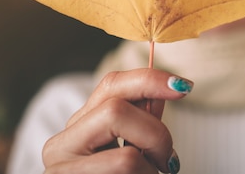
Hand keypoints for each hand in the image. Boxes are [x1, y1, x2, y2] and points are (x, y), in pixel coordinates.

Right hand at [42, 68, 192, 173]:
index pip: (111, 84)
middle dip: (157, 134)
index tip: (184, 87)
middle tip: (169, 161)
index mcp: (77, 126)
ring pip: (127, 158)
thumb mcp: (130, 147)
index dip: (150, 79)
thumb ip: (144, 120)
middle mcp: (60, 145)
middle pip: (117, 111)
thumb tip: (170, 88)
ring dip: (152, 172)